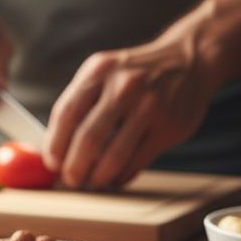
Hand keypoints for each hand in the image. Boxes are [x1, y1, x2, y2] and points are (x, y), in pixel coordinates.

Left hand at [43, 37, 218, 188]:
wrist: (189, 59)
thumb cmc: (135, 73)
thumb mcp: (104, 72)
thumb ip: (80, 103)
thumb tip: (54, 149)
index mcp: (99, 71)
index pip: (66, 113)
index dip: (54, 144)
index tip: (52, 163)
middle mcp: (124, 86)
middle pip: (88, 138)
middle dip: (74, 167)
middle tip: (71, 180)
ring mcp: (150, 106)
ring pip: (114, 154)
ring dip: (98, 176)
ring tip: (92, 182)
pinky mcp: (169, 127)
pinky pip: (138, 161)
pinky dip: (121, 175)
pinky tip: (115, 177)